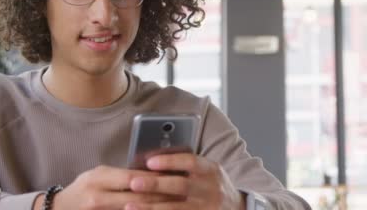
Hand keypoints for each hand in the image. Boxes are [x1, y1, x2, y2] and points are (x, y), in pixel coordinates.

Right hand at [32, 165, 180, 209]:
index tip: (174, 176)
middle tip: (183, 193)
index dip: (156, 178)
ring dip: (157, 207)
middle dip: (162, 196)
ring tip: (176, 205)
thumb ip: (121, 175)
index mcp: (99, 178)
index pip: (133, 178)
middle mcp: (99, 197)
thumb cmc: (83, 189)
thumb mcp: (99, 175)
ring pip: (134, 209)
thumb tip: (151, 173)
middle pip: (138, 198)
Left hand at [124, 153, 246, 209]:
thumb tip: (153, 161)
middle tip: (134, 182)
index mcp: (211, 170)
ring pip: (176, 209)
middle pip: (181, 186)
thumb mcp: (208, 171)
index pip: (191, 162)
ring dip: (151, 208)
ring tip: (129, 206)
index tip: (149, 161)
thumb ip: (187, 166)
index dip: (170, 161)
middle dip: (156, 184)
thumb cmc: (214, 186)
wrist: (237, 208)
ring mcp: (206, 208)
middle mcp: (210, 190)